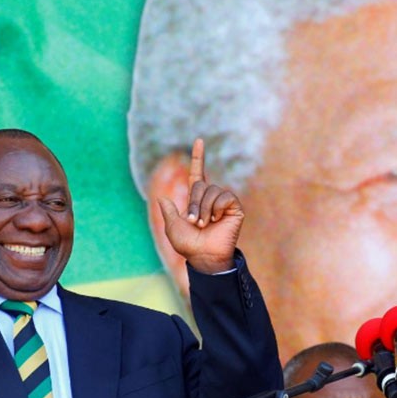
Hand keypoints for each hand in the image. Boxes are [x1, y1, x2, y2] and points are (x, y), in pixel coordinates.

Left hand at [157, 139, 242, 273]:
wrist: (204, 256)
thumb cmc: (188, 245)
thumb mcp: (172, 227)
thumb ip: (168, 212)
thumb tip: (162, 198)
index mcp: (196, 199)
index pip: (197, 173)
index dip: (198, 158)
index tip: (199, 140)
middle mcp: (210, 198)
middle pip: (200, 185)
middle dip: (194, 203)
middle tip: (195, 222)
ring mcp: (223, 202)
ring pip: (212, 191)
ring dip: (205, 208)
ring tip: (205, 224)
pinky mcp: (234, 208)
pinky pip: (224, 197)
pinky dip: (217, 208)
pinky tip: (217, 220)